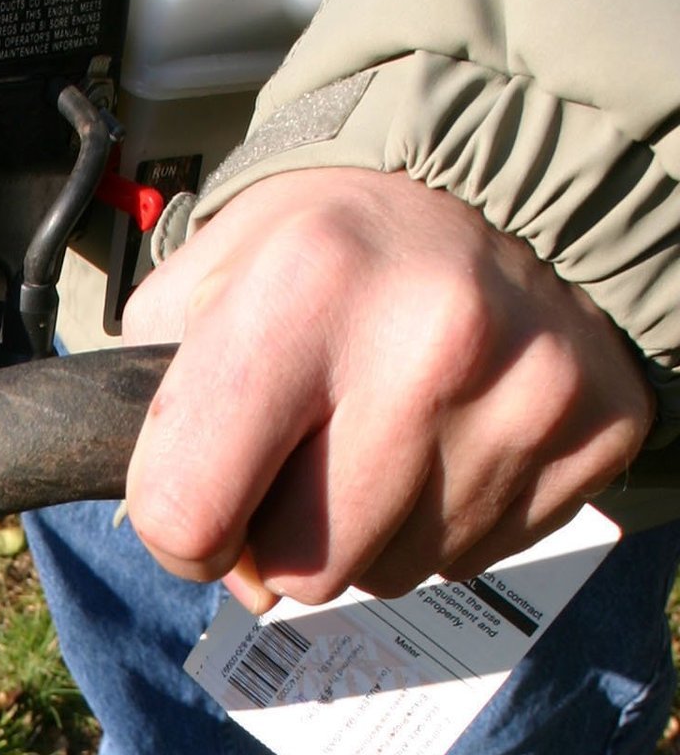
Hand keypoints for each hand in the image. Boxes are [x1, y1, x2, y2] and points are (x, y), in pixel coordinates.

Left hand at [121, 167, 654, 608]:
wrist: (509, 179)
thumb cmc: (342, 239)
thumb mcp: (214, 269)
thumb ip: (160, 399)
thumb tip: (195, 543)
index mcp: (304, 290)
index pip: (190, 515)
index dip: (183, 532)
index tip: (206, 497)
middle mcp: (425, 347)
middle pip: (301, 573)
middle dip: (283, 534)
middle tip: (308, 450)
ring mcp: (523, 399)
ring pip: (391, 576)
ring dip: (368, 530)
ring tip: (387, 429)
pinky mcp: (593, 437)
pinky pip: (473, 558)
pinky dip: (445, 519)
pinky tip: (450, 436)